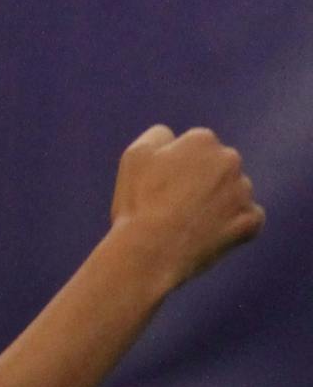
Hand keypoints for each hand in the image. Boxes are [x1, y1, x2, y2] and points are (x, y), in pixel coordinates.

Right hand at [110, 125, 263, 287]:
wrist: (151, 250)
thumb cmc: (139, 201)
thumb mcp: (135, 156)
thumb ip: (158, 136)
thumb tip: (172, 136)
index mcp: (202, 140)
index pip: (195, 147)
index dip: (177, 166)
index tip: (163, 184)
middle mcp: (230, 160)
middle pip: (218, 167)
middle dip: (204, 180)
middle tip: (175, 204)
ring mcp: (244, 191)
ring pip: (233, 192)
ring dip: (218, 202)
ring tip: (189, 222)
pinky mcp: (252, 221)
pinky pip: (249, 218)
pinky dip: (233, 225)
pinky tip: (209, 233)